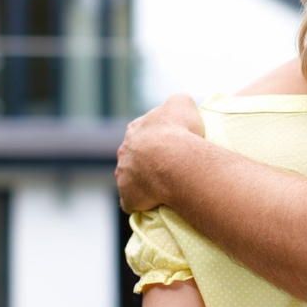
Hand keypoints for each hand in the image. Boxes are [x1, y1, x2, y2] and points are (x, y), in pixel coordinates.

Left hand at [115, 94, 205, 213]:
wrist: (172, 160)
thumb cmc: (179, 130)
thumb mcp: (182, 103)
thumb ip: (178, 103)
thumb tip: (178, 107)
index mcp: (135, 128)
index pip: (140, 131)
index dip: (154, 137)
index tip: (167, 142)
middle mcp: (124, 151)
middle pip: (133, 156)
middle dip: (145, 160)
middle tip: (166, 165)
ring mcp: (123, 175)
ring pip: (130, 179)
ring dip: (141, 181)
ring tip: (162, 185)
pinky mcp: (128, 197)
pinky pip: (132, 201)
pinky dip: (140, 202)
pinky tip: (153, 203)